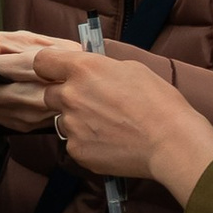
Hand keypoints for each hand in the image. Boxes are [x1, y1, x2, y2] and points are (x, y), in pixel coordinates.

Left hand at [23, 39, 212, 202]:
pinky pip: (74, 142)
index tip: (56, 72)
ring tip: (107, 125)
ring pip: (63, 120)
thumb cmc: (158, 103)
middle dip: (66, 96)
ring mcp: (71, 126)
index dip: (49, 67)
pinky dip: (87, 142)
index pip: (42, 61)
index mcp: (83, 69)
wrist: (170, 142)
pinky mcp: (77, 150)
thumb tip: (92, 72)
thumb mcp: (132, 69)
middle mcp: (70, 96)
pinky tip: (110, 142)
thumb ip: (102, 68)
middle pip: (50, 93)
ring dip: (77, 120)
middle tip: (92, 102)